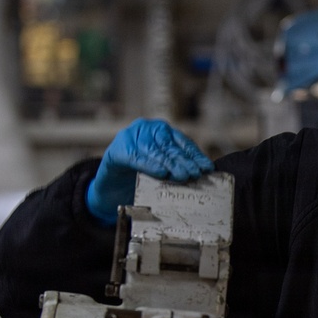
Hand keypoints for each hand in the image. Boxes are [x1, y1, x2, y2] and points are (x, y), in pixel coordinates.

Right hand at [86, 118, 213, 224]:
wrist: (111, 188)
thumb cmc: (140, 177)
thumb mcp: (161, 171)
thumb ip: (177, 167)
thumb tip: (201, 174)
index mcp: (160, 131)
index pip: (181, 142)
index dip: (195, 155)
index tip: (206, 168)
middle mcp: (146, 129)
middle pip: (169, 145)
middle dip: (184, 160)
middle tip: (195, 173)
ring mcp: (129, 137)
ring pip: (153, 150)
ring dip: (169, 163)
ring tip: (182, 175)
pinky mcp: (116, 150)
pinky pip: (135, 157)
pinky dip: (149, 165)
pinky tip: (160, 172)